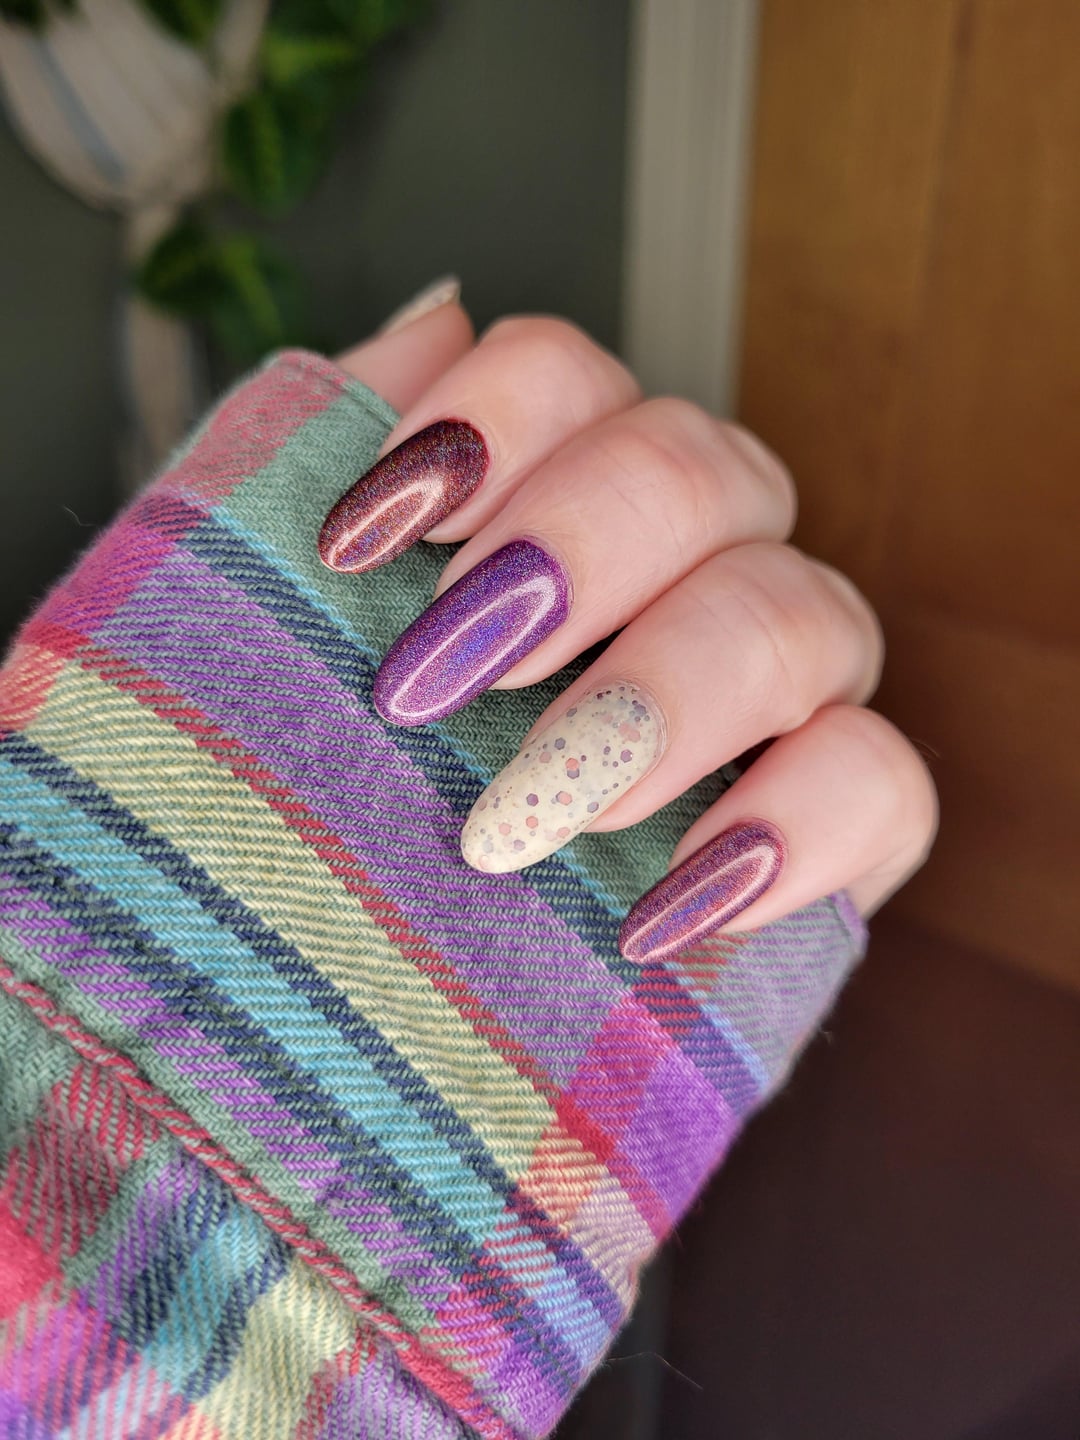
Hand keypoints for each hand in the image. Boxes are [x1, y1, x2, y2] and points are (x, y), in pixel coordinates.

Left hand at [324, 292, 936, 960]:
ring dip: (670, 695)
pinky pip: (885, 784)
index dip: (486, 423)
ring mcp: (774, 692)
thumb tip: (433, 319)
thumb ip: (314, 465)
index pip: (567, 374)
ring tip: (537, 810)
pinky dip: (795, 829)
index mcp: (551, 497)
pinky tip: (669, 906)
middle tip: (436, 684)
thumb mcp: (253, 634)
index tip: (365, 540)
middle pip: (701, 467)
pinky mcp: (833, 824)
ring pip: (808, 613)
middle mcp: (683, 565)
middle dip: (576, 556)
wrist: (328, 1006)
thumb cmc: (285, 804)